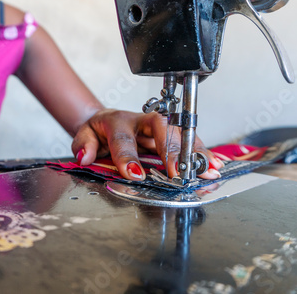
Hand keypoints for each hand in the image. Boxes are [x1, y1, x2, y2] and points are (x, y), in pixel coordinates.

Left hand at [71, 109, 223, 180]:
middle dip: (170, 150)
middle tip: (177, 172)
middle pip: (160, 129)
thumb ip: (84, 145)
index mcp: (117, 121)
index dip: (128, 156)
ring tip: (205, 170)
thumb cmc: (98, 131)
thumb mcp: (84, 135)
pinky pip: (188, 141)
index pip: (123, 138)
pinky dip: (201, 153)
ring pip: (178, 133)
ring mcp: (158, 127)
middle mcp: (141, 121)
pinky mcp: (169, 134)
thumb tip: (86, 156)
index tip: (134, 174)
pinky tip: (212, 165)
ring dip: (193, 152)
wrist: (107, 121)